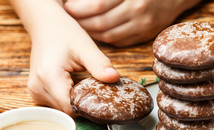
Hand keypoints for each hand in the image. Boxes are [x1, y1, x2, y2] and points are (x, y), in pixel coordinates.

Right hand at [21, 1, 119, 114]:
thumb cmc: (64, 33)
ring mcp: (35, 92)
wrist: (45, 25)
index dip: (88, 109)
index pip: (71, 109)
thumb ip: (99, 64)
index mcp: (48, 77)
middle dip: (85, 105)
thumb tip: (115, 78)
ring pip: (62, 110)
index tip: (103, 101)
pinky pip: (57, 104)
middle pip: (67, 111)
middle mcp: (37, 88)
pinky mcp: (37, 93)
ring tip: (85, 85)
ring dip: (77, 102)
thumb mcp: (85, 47)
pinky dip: (70, 98)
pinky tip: (76, 86)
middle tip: (98, 91)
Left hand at [64, 0, 201, 46]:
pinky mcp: (146, 35)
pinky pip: (119, 42)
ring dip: (91, 31)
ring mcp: (143, 25)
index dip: (78, 8)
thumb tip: (79, 1)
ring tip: (81, 25)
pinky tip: (96, 32)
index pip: (97, 5)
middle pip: (100, 22)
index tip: (67, 7)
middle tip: (70, 18)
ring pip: (108, 35)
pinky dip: (105, 38)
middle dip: (81, 22)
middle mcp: (138, 10)